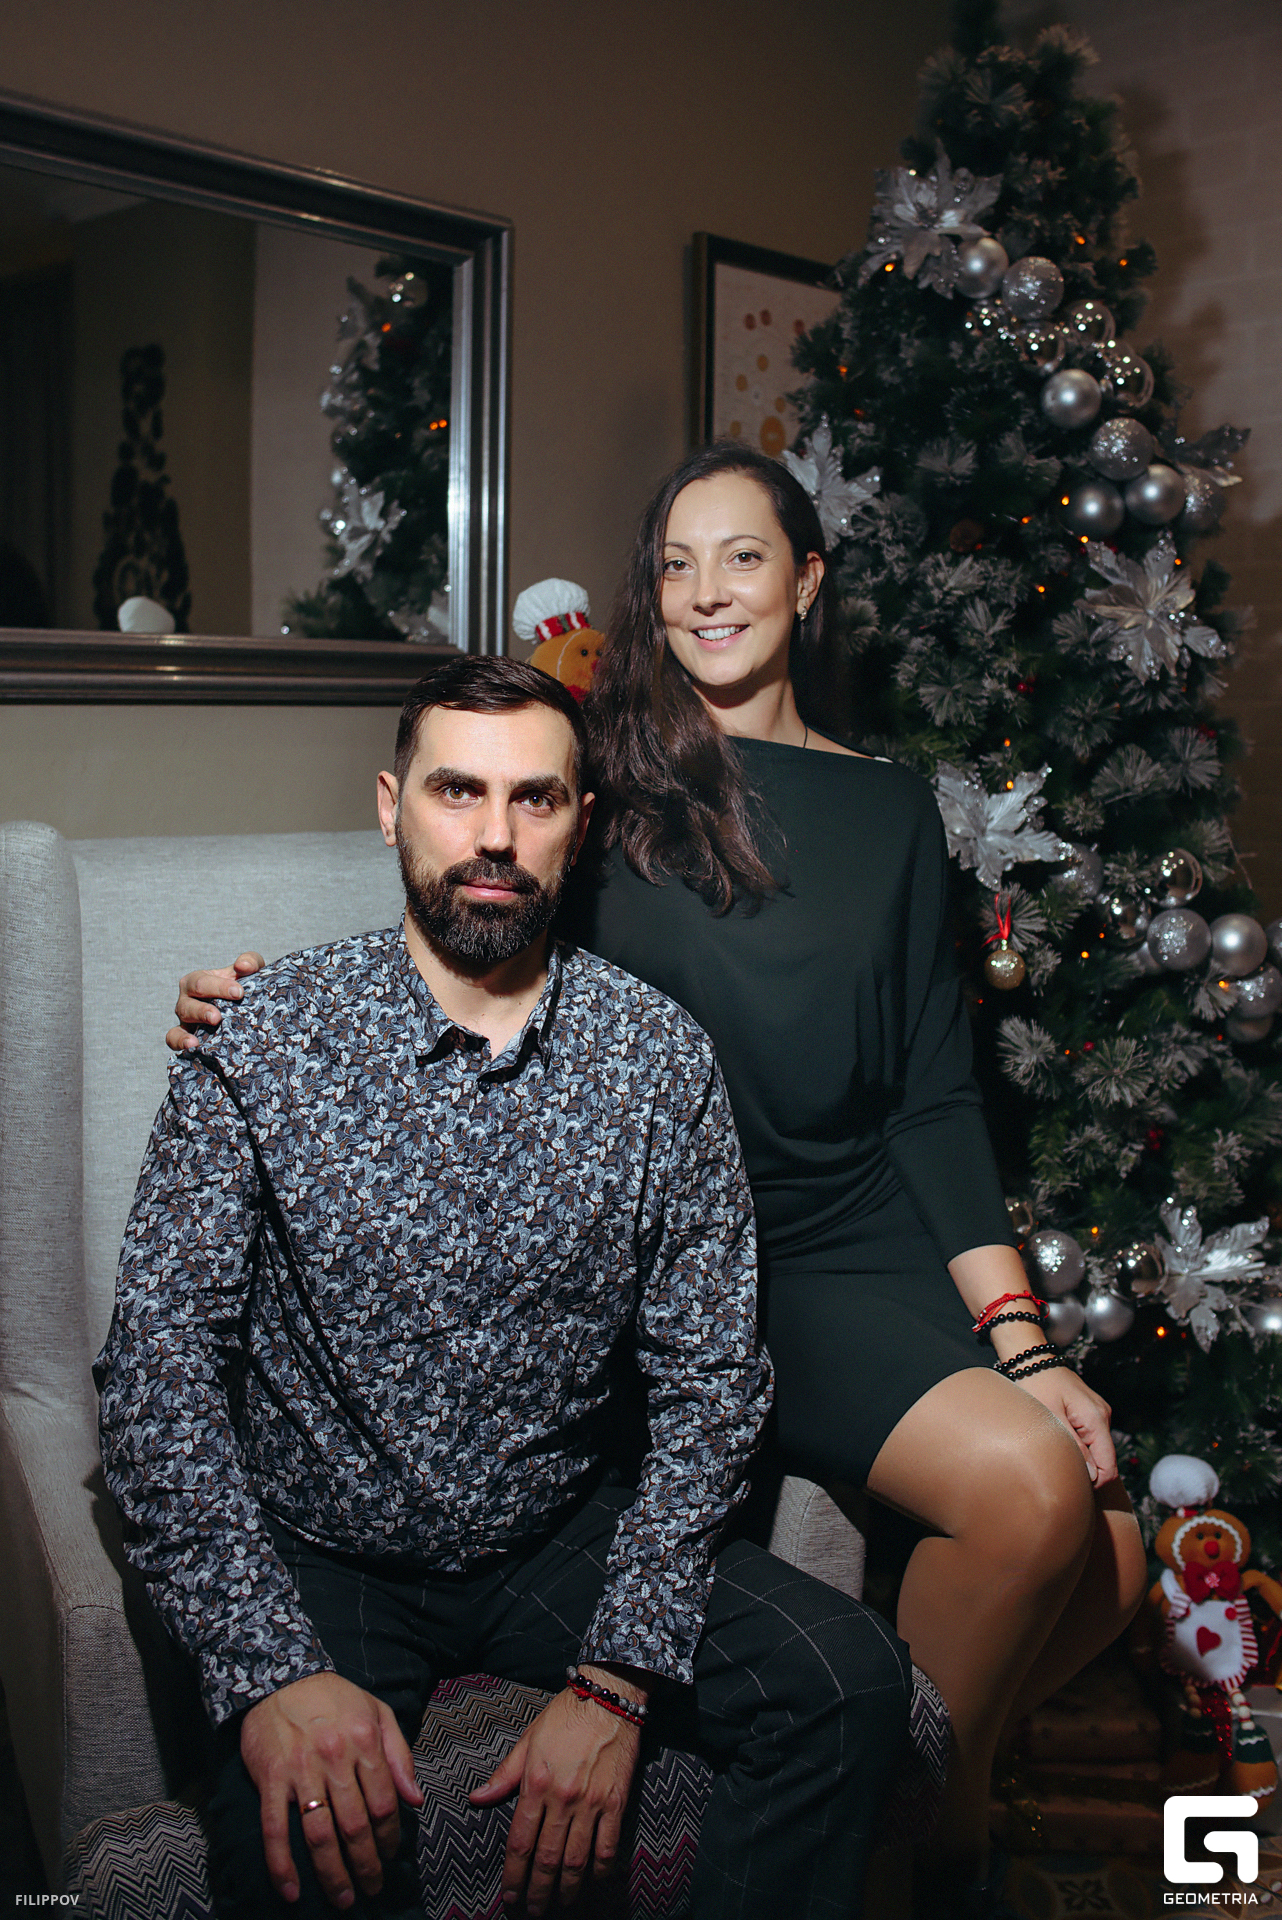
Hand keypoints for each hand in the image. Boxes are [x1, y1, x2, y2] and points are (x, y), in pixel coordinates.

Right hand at [166, 952, 263, 1051]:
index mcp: (197, 981)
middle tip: (217, 1017)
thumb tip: (243, 966)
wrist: (245, 1008)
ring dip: (194, 1026)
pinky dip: (179, 1042)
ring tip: (207, 1030)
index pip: (202, 982)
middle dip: (202, 1010)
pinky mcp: (186, 1037)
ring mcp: (185, 1019)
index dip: (219, 987)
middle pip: (189, 1003)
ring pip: (182, 1020)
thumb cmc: (242, 985)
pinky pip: (174, 1039)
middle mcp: (187, 1000)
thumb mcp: (249, 970)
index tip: (239, 993)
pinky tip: (193, 1046)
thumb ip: (250, 961)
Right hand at [239, 1670, 422, 1909]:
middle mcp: (335, 1757)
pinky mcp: (270, 1779)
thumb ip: (401, 1756)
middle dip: (366, 1865)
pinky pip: (275, 1829)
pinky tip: (292, 1891)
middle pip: (355, 1826)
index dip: (391, 1837)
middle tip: (371, 1889)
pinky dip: (282, 1865)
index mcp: (365, 1741)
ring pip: (319, 1834)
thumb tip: (417, 1800)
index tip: (391, 1855)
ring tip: (343, 1899)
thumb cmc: (335, 1699)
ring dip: (332, 1874)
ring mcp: (300, 1770)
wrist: (280, 1677)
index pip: (385, 1803)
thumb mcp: (378, 1713)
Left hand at [469, 1684, 641, 1914]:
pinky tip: (593, 1884)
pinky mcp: (616, 1802)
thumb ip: (503, 1775)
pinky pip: (608, 1846)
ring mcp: (591, 1802)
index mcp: (536, 1783)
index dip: (513, 1874)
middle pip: (547, 1858)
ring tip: (561, 1905)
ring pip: (577, 1859)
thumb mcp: (528, 1740)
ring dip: (567, 1888)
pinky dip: (600, 1871)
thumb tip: (476, 1798)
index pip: (520, 1841)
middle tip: (531, 1911)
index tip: (509, 1895)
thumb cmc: (564, 1716)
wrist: (608, 1697)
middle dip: (537, 1890)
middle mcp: (562, 1798)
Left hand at [1015, 1366, 1117, 1486]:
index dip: (1094, 1482)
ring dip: (1081, 1456)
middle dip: (1087, 1470)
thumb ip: (1074, 1447)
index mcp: (1096, 1419)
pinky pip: (1090, 1437)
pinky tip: (1059, 1438)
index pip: (1109, 1466)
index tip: (1071, 1483)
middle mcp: (1103, 1416)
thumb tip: (1092, 1476)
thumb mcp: (1051, 1418)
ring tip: (1055, 1449)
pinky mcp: (1089, 1411)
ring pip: (1097, 1449)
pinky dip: (1079, 1445)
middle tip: (1057, 1468)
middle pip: (1105, 1459)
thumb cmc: (1036, 1384)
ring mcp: (1098, 1413)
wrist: (1031, 1358)